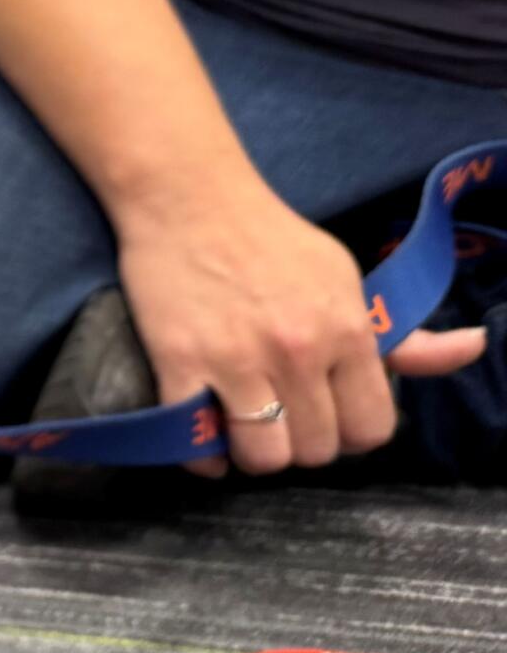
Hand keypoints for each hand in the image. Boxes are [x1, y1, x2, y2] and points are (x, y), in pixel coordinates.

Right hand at [115, 174, 487, 477]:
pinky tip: (201, 429)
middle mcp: (299, 351)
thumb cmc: (270, 237)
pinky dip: (199, 452)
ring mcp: (237, 359)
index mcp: (347, 331)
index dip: (349, 430)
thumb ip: (400, 332)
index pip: (371, 429)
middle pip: (315, 450)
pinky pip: (195, 442)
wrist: (188, 195)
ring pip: (263, 457)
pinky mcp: (180, 361)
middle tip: (278, 412)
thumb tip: (473, 347)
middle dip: (298, 439)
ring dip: (252, 449)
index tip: (325, 413)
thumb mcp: (345, 278)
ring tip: (240, 423)